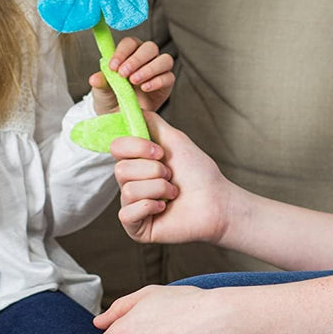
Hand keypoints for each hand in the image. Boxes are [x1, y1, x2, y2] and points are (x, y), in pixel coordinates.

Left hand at [90, 37, 174, 114]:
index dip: (122, 52)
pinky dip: (157, 81)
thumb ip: (101, 82)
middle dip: (136, 59)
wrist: (121, 118)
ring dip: (149, 69)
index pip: (130, 43)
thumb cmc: (112, 99)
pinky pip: (168, 77)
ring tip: (134, 81)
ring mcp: (158, 70)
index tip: (113, 67)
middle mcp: (146, 58)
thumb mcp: (102, 92)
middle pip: (150, 47)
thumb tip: (94, 78)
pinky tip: (145, 88)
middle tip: (124, 74)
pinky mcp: (166, 85)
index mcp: (129, 53)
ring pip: (164, 59)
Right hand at [111, 112, 230, 245]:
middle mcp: (130, 182)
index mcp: (136, 162)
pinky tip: (164, 208)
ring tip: (173, 193)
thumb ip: (151, 122)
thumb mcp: (174, 140)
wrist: (216, 201)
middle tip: (171, 176)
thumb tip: (130, 106)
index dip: (136, 147)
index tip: (161, 152)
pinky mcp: (136, 227)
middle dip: (153, 170)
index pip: (116, 147)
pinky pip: (127, 214)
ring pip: (127, 190)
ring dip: (158, 189)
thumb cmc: (198, 172)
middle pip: (120, 170)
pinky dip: (150, 206)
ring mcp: (132, 205)